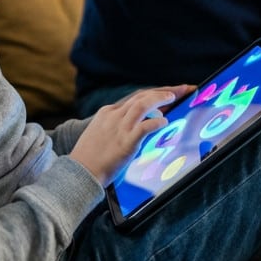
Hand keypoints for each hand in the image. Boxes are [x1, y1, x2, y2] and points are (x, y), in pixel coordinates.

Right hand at [69, 85, 193, 184]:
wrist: (79, 172)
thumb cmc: (91, 158)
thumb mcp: (101, 134)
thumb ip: (118, 126)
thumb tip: (141, 124)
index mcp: (107, 113)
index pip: (135, 97)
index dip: (154, 93)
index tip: (168, 91)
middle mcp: (113, 116)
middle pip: (141, 96)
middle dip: (162, 91)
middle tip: (181, 89)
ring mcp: (119, 128)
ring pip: (142, 105)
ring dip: (159, 98)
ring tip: (174, 98)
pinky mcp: (125, 142)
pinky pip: (145, 126)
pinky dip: (157, 122)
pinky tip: (165, 122)